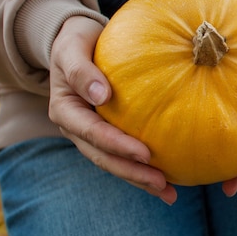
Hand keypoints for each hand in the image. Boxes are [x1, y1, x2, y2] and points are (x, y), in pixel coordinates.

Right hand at [48, 16, 177, 203]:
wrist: (77, 43)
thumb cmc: (76, 42)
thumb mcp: (71, 49)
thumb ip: (81, 71)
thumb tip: (101, 96)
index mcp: (66, 111)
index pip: (92, 133)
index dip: (117, 145)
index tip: (144, 153)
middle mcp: (77, 128)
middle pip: (104, 158)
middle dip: (132, 173)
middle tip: (162, 183)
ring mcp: (92, 135)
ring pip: (115, 163)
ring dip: (140, 179)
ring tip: (169, 193)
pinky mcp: (108, 134)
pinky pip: (125, 155)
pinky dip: (144, 169)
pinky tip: (170, 181)